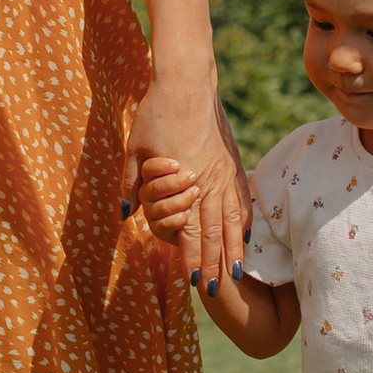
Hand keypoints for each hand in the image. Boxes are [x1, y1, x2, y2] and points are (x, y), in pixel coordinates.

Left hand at [123, 68, 248, 288]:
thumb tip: (124, 213)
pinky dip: (246, 219)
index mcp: (185, 181)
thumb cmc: (155, 112)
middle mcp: (210, 181)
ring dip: (235, 249)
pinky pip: (243, 197)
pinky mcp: (233, 161)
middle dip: (215, 264)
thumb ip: (131, 183)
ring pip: (234, 219)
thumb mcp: (134, 148)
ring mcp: (226, 171)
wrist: (187, 81)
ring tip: (238, 273)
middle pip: (215, 232)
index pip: (191, 230)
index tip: (194, 283)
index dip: (193, 258)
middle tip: (216, 292)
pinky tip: (247, 235)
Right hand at [134, 153, 199, 245]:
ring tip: (196, 193)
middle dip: (175, 183)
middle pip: (153, 188)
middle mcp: (147, 193)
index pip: (148, 169)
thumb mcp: (197, 170)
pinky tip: (188, 213)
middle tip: (193, 177)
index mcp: (152, 176)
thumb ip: (187, 162)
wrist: (204, 211)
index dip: (160, 167)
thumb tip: (183, 153)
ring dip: (180, 201)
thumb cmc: (200, 181)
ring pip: (160, 207)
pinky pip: (162, 225)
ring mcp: (151, 212)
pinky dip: (176, 220)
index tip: (178, 165)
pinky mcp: (158, 229)